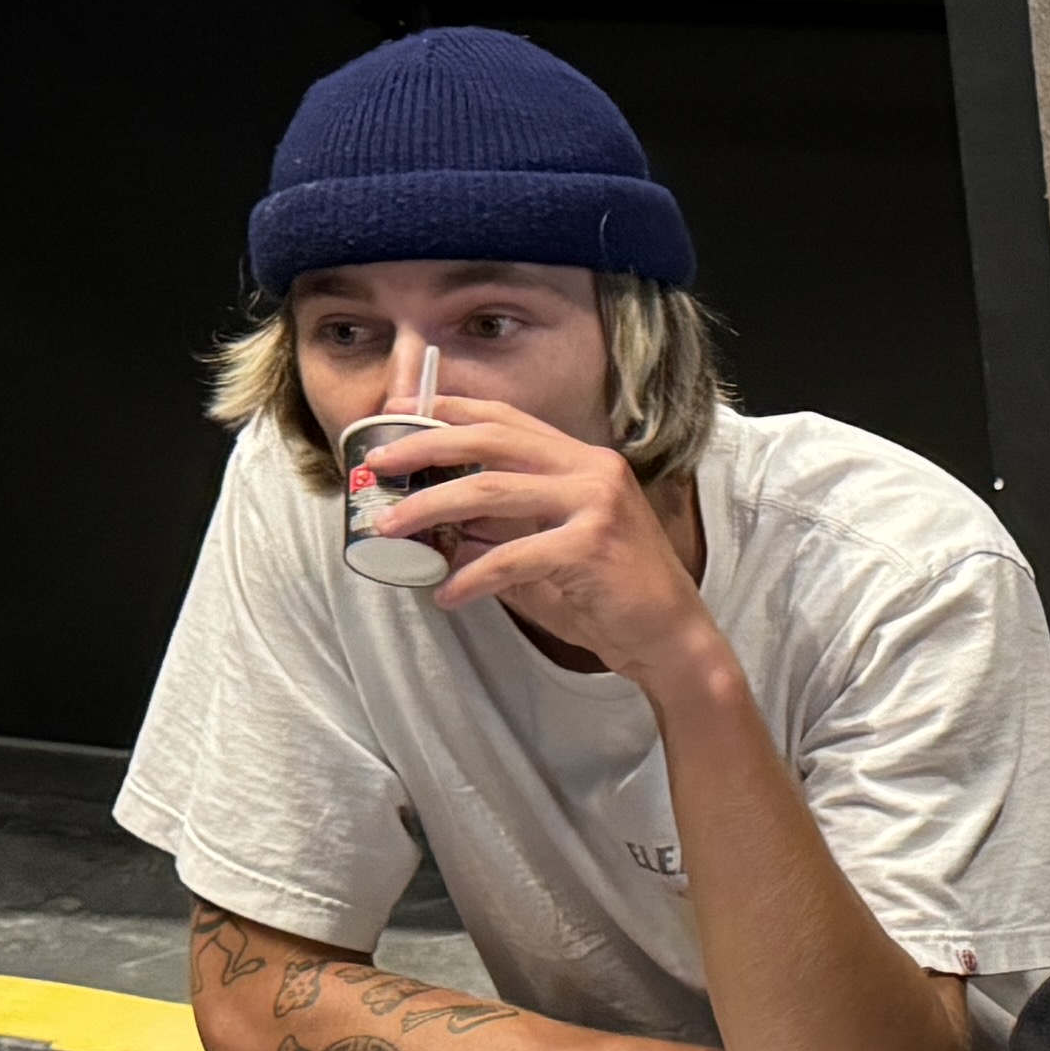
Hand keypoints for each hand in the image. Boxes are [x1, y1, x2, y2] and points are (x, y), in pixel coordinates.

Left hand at [366, 389, 716, 682]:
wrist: (671, 639)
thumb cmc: (611, 596)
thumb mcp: (550, 550)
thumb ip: (502, 530)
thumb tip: (439, 528)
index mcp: (583, 461)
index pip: (507, 419)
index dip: (449, 410)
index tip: (398, 410)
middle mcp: (592, 469)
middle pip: (491, 440)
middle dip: (425, 445)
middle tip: (378, 462)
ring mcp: (595, 504)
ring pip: (490, 490)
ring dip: (430, 507)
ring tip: (389, 528)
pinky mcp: (592, 546)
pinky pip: (511, 557)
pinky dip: (471, 577)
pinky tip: (447, 596)